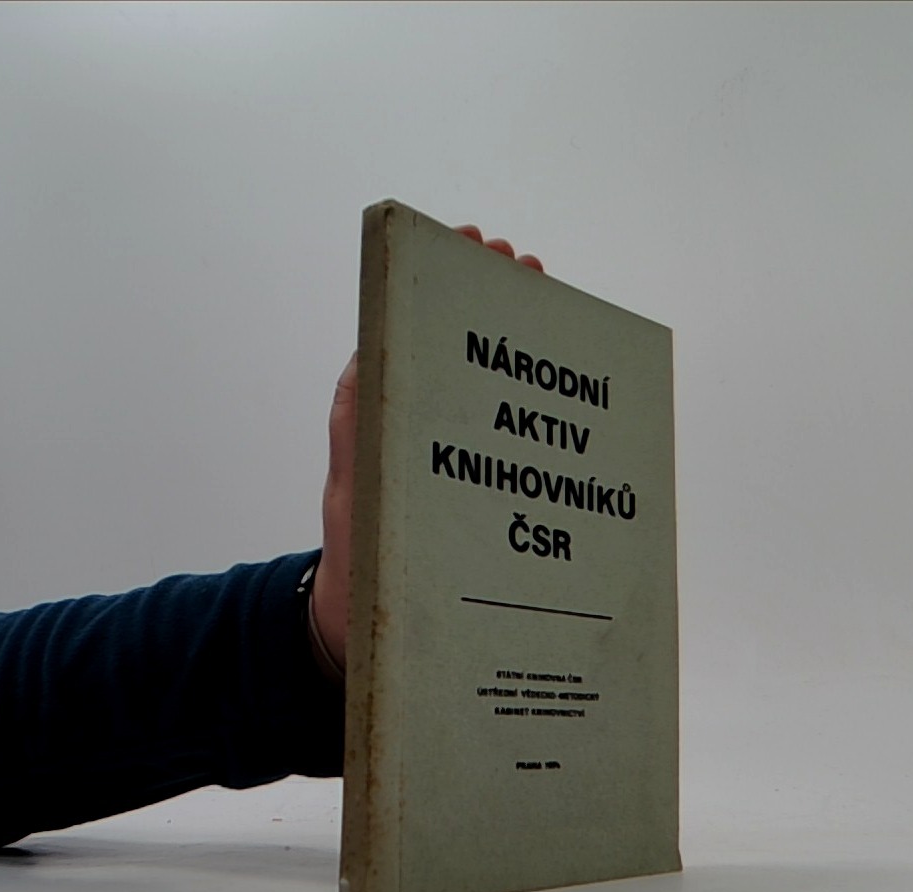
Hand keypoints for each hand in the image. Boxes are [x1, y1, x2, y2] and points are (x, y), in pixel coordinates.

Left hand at [311, 227, 543, 671]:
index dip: (449, 286)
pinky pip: (510, 444)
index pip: (419, 334)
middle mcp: (424, 433)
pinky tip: (563, 396)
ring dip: (520, 351)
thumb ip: (358, 427)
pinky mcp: (480, 495)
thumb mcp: (350, 488)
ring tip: (552, 312)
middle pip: (463, 356)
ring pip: (491, 395)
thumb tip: (368, 352)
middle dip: (496, 305)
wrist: (367, 622)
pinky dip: (533, 412)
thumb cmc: (356, 556)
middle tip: (526, 267)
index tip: (479, 249)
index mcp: (390, 420)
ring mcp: (455, 461)